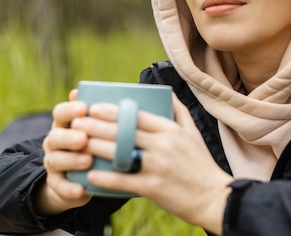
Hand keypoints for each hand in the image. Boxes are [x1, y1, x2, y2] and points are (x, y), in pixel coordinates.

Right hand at [35, 90, 93, 215]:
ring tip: (88, 160)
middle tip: (84, 138)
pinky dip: (69, 188)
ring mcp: (53, 162)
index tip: (84, 108)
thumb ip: (102, 116)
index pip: (60, 113)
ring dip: (72, 160)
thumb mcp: (96, 129)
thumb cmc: (94, 144)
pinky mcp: (56, 183)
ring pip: (55, 160)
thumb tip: (122, 98)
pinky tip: (81, 189)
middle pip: (55, 136)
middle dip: (69, 137)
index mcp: (64, 125)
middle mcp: (55, 141)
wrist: (79, 177)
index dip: (70, 109)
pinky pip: (59, 186)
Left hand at [72, 94, 233, 234]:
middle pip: (123, 132)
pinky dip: (105, 178)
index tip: (93, 107)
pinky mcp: (153, 187)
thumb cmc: (201, 164)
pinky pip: (124, 181)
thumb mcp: (194, 133)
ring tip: (78, 144)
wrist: (213, 197)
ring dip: (95, 148)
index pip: (136, 115)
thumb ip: (179, 111)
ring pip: (119, 154)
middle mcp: (163, 145)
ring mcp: (157, 166)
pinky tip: (90, 175)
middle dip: (96, 126)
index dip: (112, 111)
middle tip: (77, 123)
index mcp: (171, 130)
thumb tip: (167, 92)